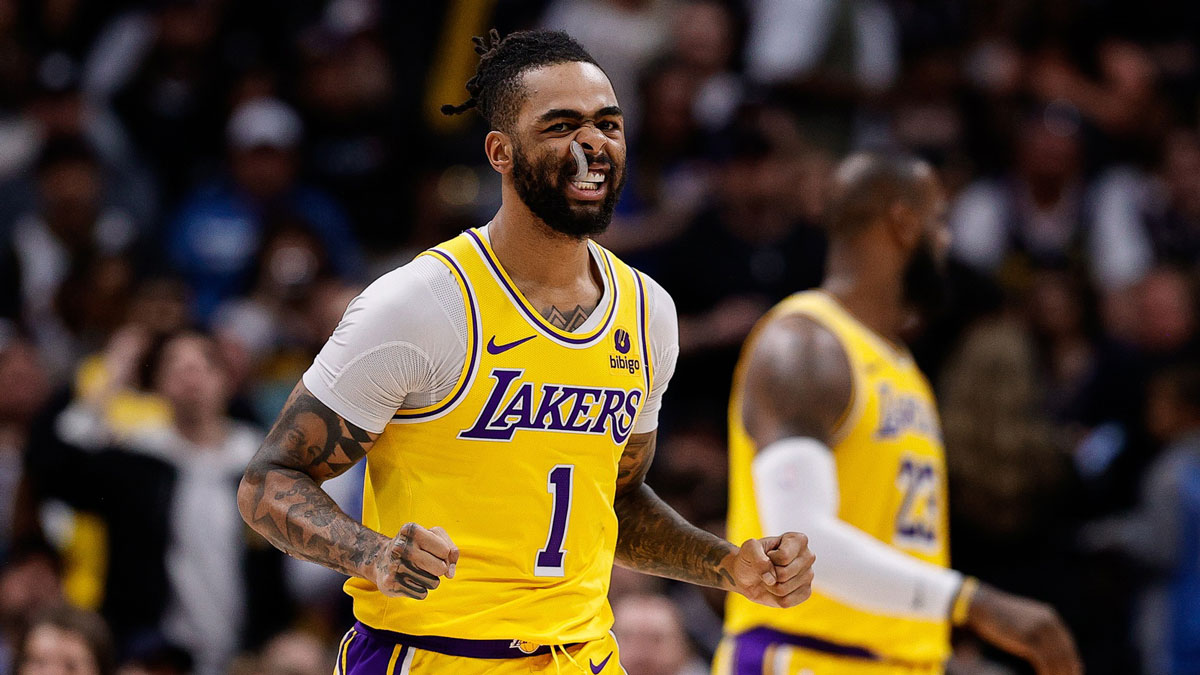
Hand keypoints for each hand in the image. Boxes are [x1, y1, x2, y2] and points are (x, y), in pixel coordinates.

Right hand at [372, 523, 458, 598]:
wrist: (381, 560)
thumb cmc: (414, 547)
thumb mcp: (433, 538)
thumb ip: (451, 550)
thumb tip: (450, 574)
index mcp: (411, 530)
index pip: (445, 551)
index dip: (445, 554)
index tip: (433, 550)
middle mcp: (400, 546)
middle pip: (441, 568)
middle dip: (440, 569)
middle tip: (428, 563)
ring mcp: (393, 566)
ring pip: (434, 583)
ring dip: (430, 580)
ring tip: (416, 571)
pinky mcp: (389, 584)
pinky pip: (422, 594)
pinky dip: (420, 589)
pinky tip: (408, 580)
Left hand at [726, 532, 814, 607]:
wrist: (747, 574)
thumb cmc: (750, 557)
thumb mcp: (748, 549)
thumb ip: (757, 557)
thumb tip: (771, 579)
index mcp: (798, 540)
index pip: (784, 557)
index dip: (769, 558)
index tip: (767, 554)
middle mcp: (808, 556)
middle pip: (784, 574)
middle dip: (769, 574)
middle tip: (767, 569)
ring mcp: (809, 575)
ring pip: (783, 589)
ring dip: (770, 586)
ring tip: (770, 578)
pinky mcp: (806, 592)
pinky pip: (787, 602)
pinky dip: (774, 598)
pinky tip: (775, 588)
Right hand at [964, 583, 1081, 674]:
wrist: (983, 605)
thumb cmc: (998, 616)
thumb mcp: (1023, 620)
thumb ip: (1035, 630)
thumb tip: (1040, 646)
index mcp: (1050, 617)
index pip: (1068, 646)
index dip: (1071, 663)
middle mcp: (1049, 622)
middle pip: (1066, 654)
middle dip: (1067, 671)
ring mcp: (1039, 629)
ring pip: (1057, 660)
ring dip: (1056, 674)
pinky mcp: (1029, 638)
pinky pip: (1044, 661)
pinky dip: (1045, 673)